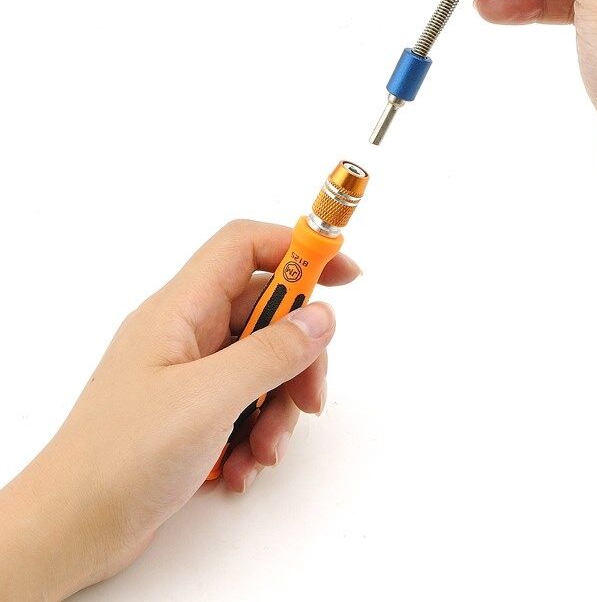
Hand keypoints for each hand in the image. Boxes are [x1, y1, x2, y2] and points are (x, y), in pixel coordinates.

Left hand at [0, 220, 360, 599]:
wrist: (68, 531)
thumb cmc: (124, 456)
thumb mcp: (209, 399)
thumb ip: (272, 353)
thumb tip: (323, 316)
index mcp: (179, 310)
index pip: (244, 248)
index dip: (299, 249)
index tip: (345, 275)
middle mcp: (185, 333)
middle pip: (265, 312)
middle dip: (298, 355)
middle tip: (311, 398)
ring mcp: (188, 375)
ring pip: (262, 364)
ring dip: (279, 406)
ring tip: (267, 450)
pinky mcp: (191, 414)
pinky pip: (246, 404)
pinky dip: (257, 432)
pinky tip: (244, 467)